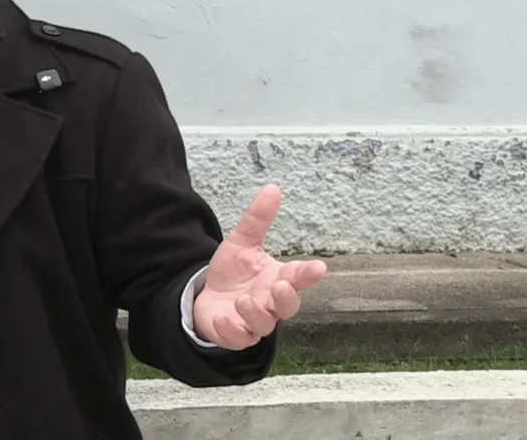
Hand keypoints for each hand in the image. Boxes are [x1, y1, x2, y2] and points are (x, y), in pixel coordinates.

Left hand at [193, 184, 327, 350]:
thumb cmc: (233, 272)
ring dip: (256, 314)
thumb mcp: (242, 242)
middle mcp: (270, 302)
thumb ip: (257, 219)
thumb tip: (273, 187)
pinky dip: (232, 331)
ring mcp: (254, 321)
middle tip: (280, 286)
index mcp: (277, 279)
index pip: (298, 277)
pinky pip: (238, 339)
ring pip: (264, 325)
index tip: (319, 267)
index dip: (308, 273)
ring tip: (245, 301)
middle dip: (286, 298)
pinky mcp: (235, 335)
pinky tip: (223, 320)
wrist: (208, 298)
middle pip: (288, 306)